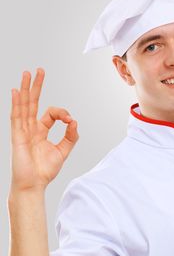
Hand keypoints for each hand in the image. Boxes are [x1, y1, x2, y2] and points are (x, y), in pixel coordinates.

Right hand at [10, 68, 78, 191]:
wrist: (34, 184)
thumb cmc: (45, 170)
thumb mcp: (63, 151)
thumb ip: (71, 136)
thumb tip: (74, 121)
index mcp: (41, 131)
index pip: (51, 113)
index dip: (61, 112)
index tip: (69, 120)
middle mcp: (31, 128)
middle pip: (33, 102)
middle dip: (37, 86)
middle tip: (39, 70)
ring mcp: (23, 130)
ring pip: (24, 105)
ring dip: (26, 89)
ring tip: (27, 73)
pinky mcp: (17, 136)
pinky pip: (16, 117)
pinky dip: (16, 104)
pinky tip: (17, 91)